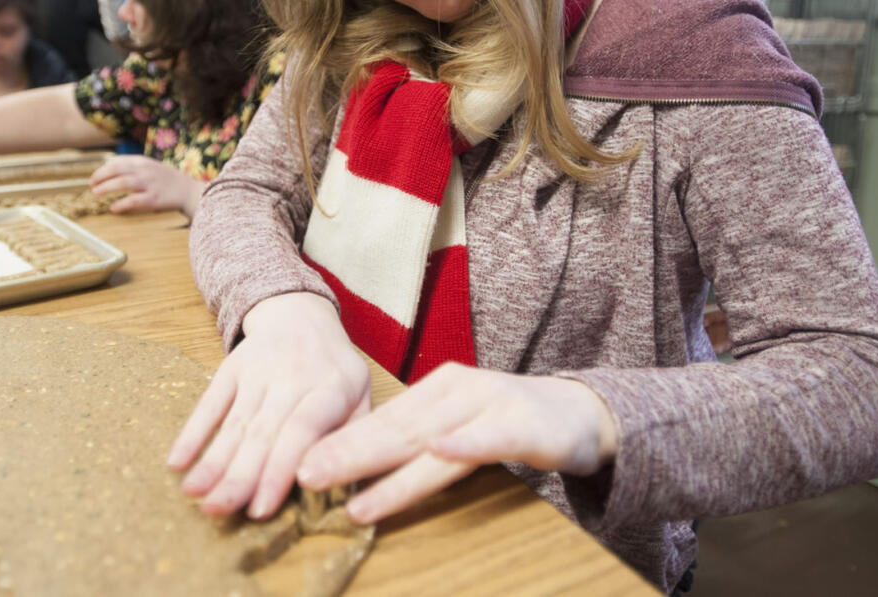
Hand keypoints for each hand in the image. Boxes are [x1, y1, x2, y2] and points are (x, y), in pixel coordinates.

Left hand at [89, 155, 205, 214]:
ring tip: (95, 193)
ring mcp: (149, 184)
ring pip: (123, 182)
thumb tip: (108, 164)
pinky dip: (122, 204)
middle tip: (91, 185)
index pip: (117, 161)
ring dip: (106, 187)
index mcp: (142, 161)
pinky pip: (134, 200)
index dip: (102, 169)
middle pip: (116, 170)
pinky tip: (113, 208)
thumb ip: (131, 165)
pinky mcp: (154, 199)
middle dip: (100, 176)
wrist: (188, 190)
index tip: (94, 177)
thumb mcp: (149, 166)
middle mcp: (144, 170)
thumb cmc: (165, 180)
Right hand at [167, 292, 370, 519]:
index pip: (302, 430)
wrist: (301, 314)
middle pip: (263, 433)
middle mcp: (292, 378)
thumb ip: (353, 438)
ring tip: (194, 493)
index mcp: (332, 388)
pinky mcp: (231, 369)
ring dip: (212, 460)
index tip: (261, 508)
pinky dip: (192, 432)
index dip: (279, 469)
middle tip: (219, 511)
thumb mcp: (360, 395)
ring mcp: (258, 372)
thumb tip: (347, 492)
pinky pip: (210, 402)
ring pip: (234, 423)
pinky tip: (177, 462)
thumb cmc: (335, 371)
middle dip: (239, 476)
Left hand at [296, 363, 617, 524]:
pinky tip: (440, 449)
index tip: (296, 463)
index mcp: (436, 393)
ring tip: (348, 485)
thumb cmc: (509, 423)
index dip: (339, 443)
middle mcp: (456, 393)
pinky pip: (492, 435)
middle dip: (347, 453)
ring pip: (432, 436)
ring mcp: (490, 404)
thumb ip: (415, 445)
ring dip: (388, 459)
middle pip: (395, 429)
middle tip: (303, 474)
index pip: (380, 422)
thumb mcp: (456, 428)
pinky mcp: (525, 423)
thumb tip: (356, 474)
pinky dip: (466, 441)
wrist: (582, 413)